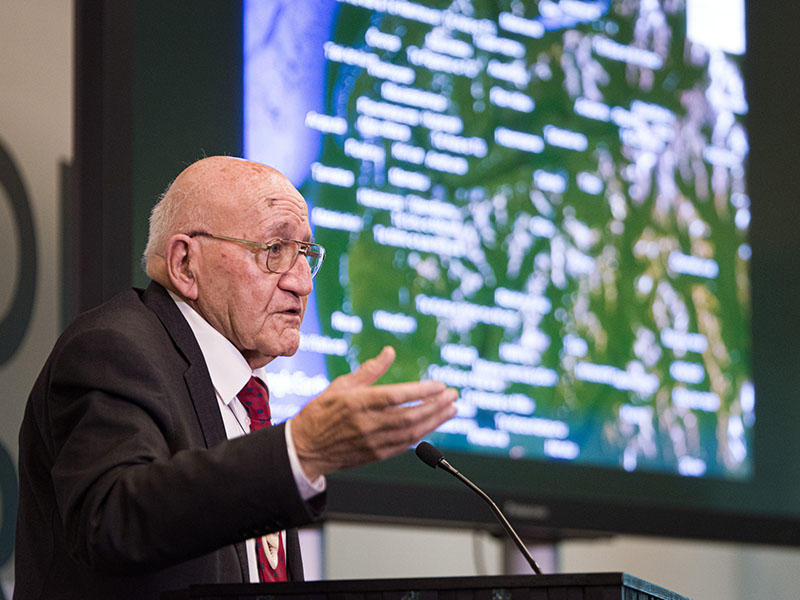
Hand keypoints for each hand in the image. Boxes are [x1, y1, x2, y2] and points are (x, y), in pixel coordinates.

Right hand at [290, 346, 457, 480]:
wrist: (305, 448)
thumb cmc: (321, 413)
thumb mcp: (341, 385)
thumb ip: (369, 370)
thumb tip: (389, 352)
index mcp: (357, 403)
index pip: (396, 396)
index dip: (421, 392)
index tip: (440, 385)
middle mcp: (367, 424)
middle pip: (409, 416)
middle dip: (436, 406)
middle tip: (453, 396)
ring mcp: (372, 442)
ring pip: (411, 432)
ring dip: (435, 420)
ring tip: (451, 409)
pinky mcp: (376, 455)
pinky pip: (405, 445)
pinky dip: (422, 434)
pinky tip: (433, 424)